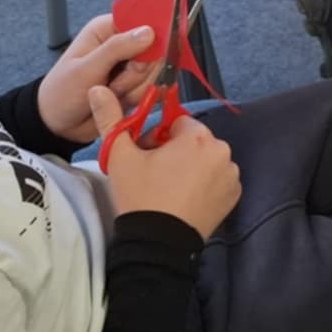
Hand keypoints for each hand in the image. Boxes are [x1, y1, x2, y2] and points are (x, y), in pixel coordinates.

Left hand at [37, 14, 157, 142]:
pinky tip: (118, 100)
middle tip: (115, 81)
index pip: (142, 22)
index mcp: (108, 29)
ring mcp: (131, 66)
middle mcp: (123, 44)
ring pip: (155, 72)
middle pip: (154, 51)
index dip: (151, 37)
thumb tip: (148, 32)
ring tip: (110, 92)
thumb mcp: (86, 69)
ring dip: (134, 87)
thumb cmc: (62, 91)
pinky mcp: (136, 85)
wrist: (59, 125)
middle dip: (138, 72)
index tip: (142, 58)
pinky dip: (138, 98)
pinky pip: (152, 88)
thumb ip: (117, 48)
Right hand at [88, 87, 240, 237]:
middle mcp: (222, 150)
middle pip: (194, 141)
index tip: (146, 156)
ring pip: (206, 160)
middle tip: (155, 174)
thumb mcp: (120, 156)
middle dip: (176, 152)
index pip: (177, 122)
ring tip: (169, 189)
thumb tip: (98, 88)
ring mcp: (231, 174)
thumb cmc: (141, 195)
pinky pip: (218, 179)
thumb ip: (111, 118)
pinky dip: (205, 184)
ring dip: (192, 167)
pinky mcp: (234, 195)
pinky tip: (186, 199)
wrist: (158, 243)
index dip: (158, 137)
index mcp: (197, 136)